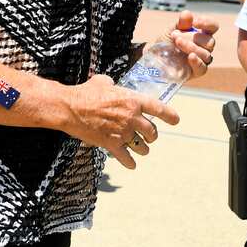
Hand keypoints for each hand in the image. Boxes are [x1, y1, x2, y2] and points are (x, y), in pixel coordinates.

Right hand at [62, 73, 179, 169]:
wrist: (70, 108)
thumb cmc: (86, 92)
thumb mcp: (103, 81)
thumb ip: (113, 85)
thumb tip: (112, 84)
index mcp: (133, 100)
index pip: (159, 108)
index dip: (170, 116)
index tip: (176, 121)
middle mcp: (132, 117)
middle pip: (152, 131)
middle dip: (153, 136)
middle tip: (151, 137)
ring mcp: (122, 132)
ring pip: (142, 146)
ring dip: (144, 149)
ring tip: (143, 149)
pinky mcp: (111, 144)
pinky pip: (126, 158)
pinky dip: (130, 163)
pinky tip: (132, 165)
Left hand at [170, 10, 217, 77]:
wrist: (155, 58)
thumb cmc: (167, 42)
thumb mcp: (171, 29)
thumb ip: (181, 22)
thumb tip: (187, 14)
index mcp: (202, 33)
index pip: (213, 26)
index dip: (207, 23)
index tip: (195, 22)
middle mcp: (205, 46)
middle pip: (209, 42)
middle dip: (193, 38)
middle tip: (175, 36)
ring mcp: (202, 59)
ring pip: (206, 54)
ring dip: (191, 47)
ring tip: (177, 43)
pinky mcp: (197, 71)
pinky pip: (202, 68)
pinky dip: (197, 62)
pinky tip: (190, 57)